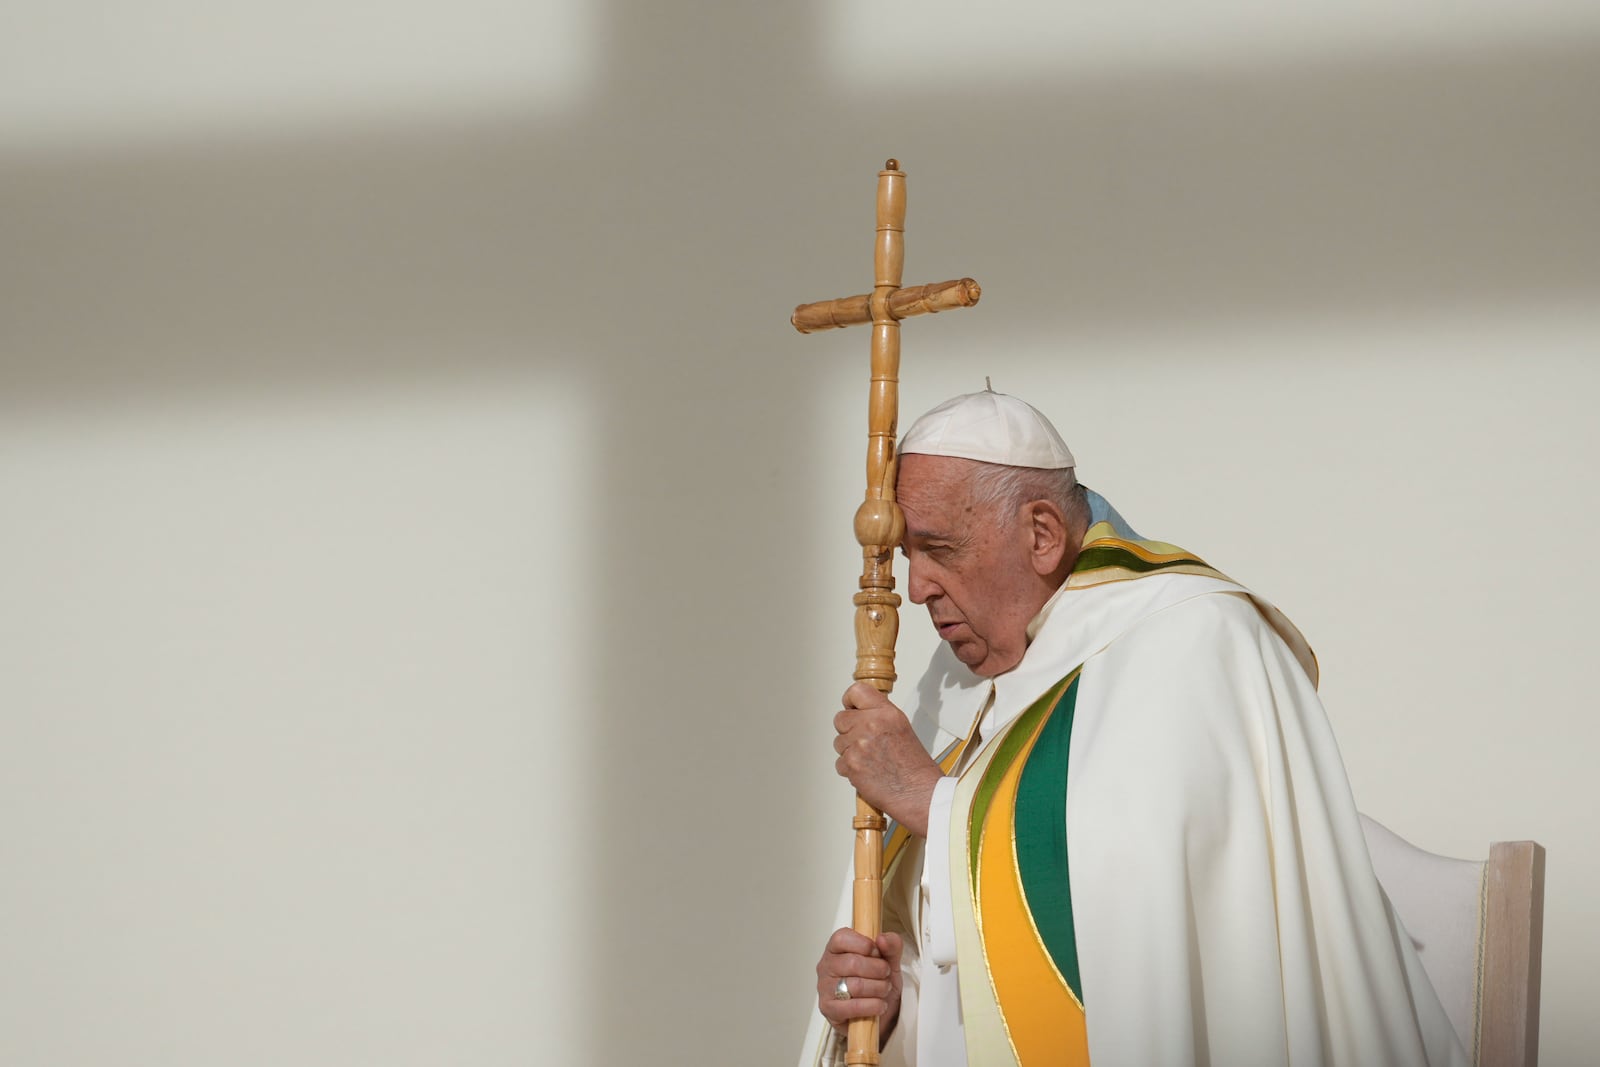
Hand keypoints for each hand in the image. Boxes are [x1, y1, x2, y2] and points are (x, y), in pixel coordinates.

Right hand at [815, 928, 903, 1038]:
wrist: (877, 1013)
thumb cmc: (877, 981)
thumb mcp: (890, 960)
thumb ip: (891, 945)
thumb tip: (883, 938)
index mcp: (836, 948)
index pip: (842, 938)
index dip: (865, 945)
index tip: (878, 953)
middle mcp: (826, 966)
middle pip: (852, 963)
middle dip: (878, 969)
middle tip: (886, 974)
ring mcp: (825, 988)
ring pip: (855, 986)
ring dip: (878, 989)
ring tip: (884, 990)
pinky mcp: (829, 1009)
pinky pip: (853, 1007)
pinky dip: (872, 1006)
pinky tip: (879, 1005)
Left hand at [833, 682, 942, 836]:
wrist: (919, 793)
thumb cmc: (915, 767)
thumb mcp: (901, 728)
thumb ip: (879, 716)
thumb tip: (859, 712)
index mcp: (887, 713)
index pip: (856, 692)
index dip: (850, 701)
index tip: (851, 708)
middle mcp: (871, 725)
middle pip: (840, 718)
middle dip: (848, 730)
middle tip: (864, 742)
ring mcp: (859, 745)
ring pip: (838, 742)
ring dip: (849, 751)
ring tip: (870, 760)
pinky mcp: (851, 764)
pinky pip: (839, 762)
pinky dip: (849, 769)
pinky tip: (867, 771)